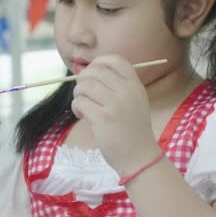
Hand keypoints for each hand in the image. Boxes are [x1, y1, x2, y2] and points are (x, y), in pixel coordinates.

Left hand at [71, 55, 159, 174]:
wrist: (139, 156)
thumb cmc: (132, 130)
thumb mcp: (134, 101)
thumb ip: (117, 86)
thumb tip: (88, 73)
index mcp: (135, 85)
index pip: (114, 60)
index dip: (98, 63)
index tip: (91, 75)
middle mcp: (127, 91)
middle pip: (94, 71)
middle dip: (82, 80)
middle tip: (82, 93)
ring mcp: (115, 104)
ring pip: (84, 86)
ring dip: (77, 94)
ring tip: (82, 105)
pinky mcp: (103, 118)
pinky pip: (80, 102)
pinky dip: (76, 107)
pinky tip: (82, 115)